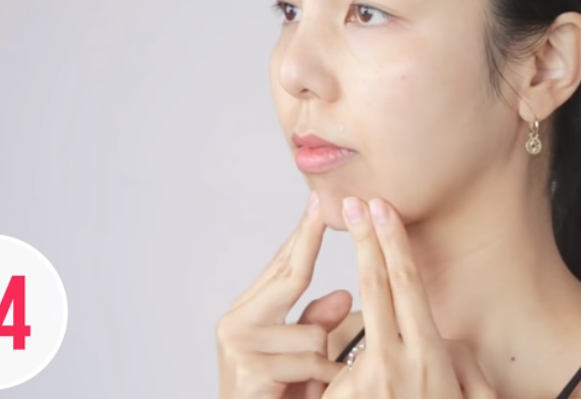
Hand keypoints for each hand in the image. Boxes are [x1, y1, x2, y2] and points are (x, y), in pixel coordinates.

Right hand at [217, 193, 351, 398]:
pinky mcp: (248, 369)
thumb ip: (317, 324)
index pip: (281, 267)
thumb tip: (345, 295)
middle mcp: (235, 323)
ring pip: (312, 333)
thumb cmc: (275, 398)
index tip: (318, 202)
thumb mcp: (301, 358)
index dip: (303, 235)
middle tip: (322, 202)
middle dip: (308, 242)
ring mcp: (239, 345)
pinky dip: (323, 379)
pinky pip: (309, 361)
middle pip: (288, 276)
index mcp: (247, 314)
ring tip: (313, 383)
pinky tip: (313, 392)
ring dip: (325, 361)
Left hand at [321, 198, 496, 398]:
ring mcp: (363, 381)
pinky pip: (345, 374)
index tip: (381, 209)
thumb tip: (448, 339)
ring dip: (359, 342)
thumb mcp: (471, 397)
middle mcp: (393, 363)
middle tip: (353, 204)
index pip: (406, 283)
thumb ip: (460, 361)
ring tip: (381, 380)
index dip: (392, 242)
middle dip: (364, 241)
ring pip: (359, 334)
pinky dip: (354, 384)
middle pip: (374, 285)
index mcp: (428, 357)